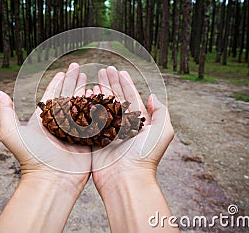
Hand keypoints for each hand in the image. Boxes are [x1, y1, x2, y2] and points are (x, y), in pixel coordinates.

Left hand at [0, 62, 90, 193]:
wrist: (51, 179)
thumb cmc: (31, 157)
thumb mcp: (12, 133)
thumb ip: (6, 112)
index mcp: (45, 120)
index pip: (53, 95)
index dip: (58, 83)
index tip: (63, 72)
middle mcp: (60, 123)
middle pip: (69, 97)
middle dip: (74, 82)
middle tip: (80, 68)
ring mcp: (75, 131)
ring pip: (83, 105)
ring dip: (87, 91)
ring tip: (93, 79)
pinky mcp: (88, 139)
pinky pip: (94, 119)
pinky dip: (98, 107)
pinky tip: (101, 96)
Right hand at [91, 66, 173, 194]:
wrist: (126, 179)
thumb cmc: (145, 156)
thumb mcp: (163, 132)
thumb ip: (161, 112)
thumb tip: (153, 96)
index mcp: (138, 122)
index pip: (131, 97)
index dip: (124, 83)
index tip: (118, 71)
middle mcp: (123, 125)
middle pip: (115, 98)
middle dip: (110, 83)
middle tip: (103, 69)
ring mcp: (108, 131)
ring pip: (102, 106)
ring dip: (98, 92)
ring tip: (94, 79)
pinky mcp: (95, 139)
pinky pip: (90, 119)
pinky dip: (87, 106)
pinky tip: (85, 95)